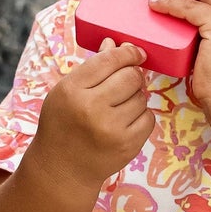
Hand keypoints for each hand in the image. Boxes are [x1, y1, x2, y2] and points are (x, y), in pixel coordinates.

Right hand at [33, 38, 154, 188]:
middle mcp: (91, 109)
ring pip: (141, 97)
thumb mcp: (67, 91)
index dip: (127, 52)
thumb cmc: (63, 123)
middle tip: (125, 82)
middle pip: (131, 76)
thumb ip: (92, 67)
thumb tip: (114, 42)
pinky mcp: (127, 145)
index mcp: (72, 90)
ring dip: (135, 97)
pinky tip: (124, 122)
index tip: (135, 52)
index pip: (109, 59)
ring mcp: (111, 129)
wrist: (62, 169)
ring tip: (118, 107)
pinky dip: (141, 117)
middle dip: (132, 75)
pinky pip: (148, 118)